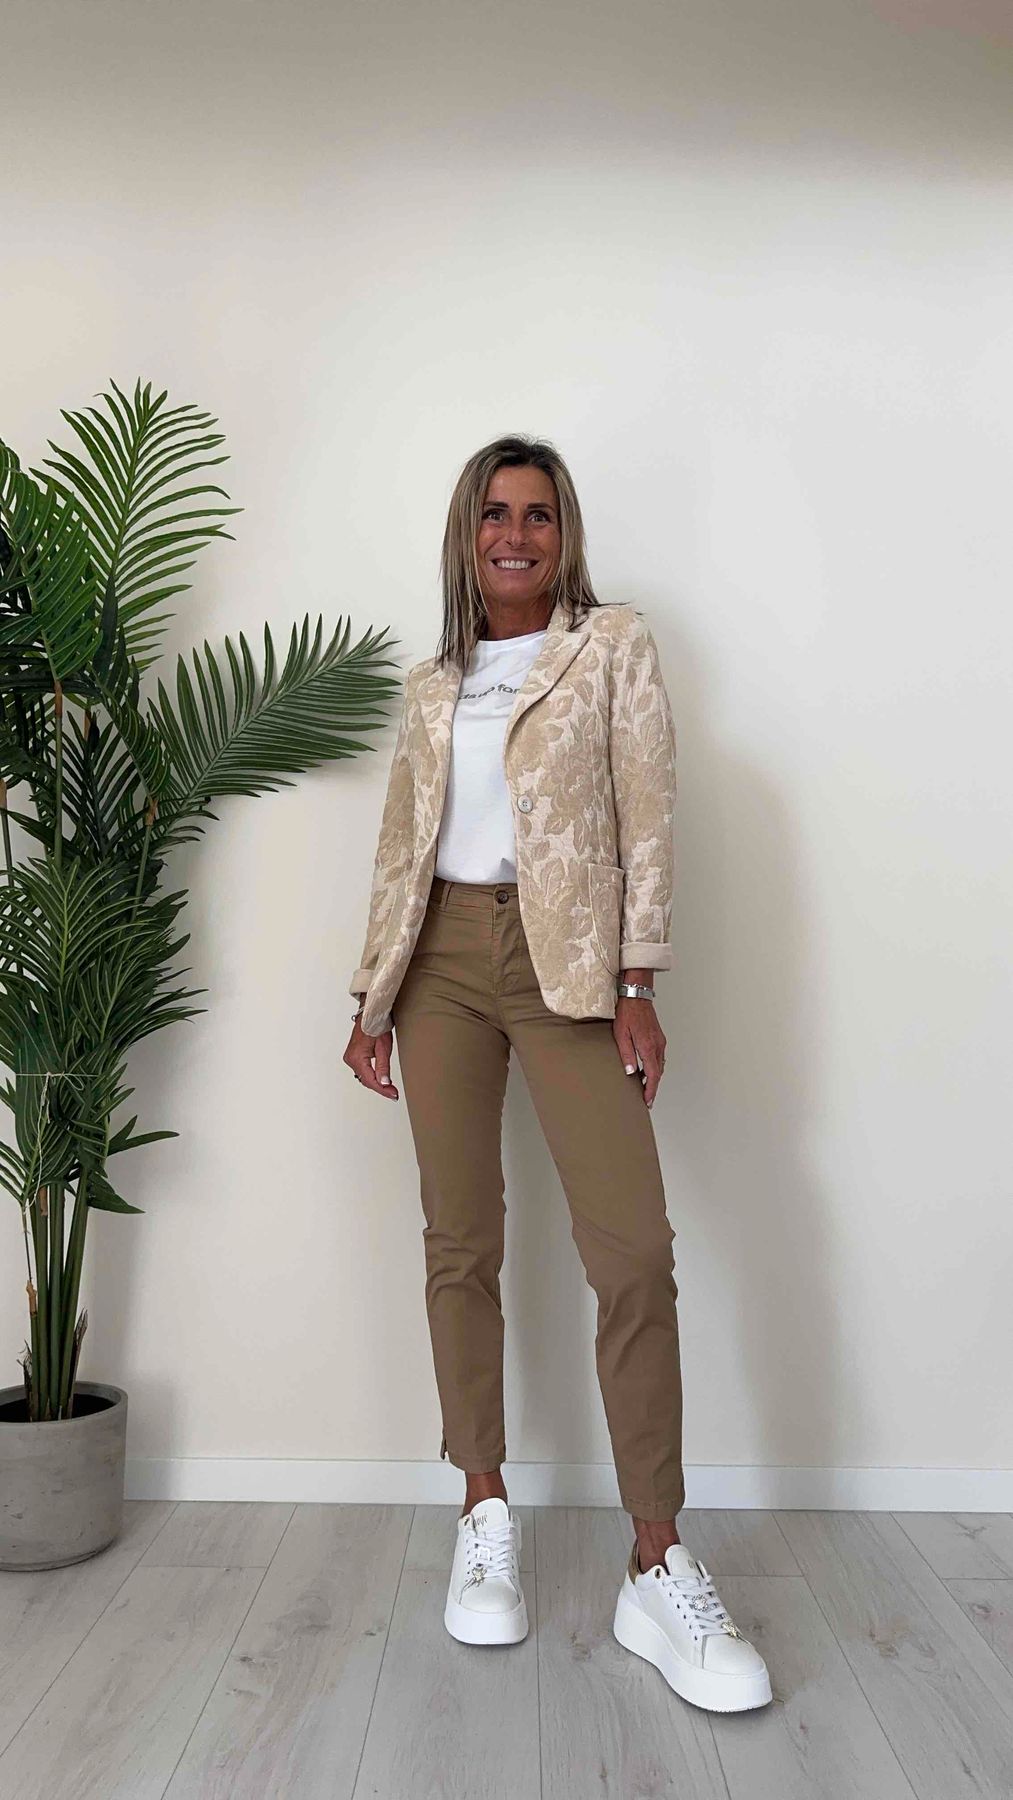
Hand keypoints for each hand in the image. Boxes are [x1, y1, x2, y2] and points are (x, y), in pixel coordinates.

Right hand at [343, 1016, 398, 1099]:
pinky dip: (371, 1076)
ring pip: (364, 1076)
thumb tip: (384, 1083)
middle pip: (366, 1080)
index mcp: (357, 1057)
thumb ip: (383, 1067)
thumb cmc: (376, 1025)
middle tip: (394, 1093)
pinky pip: (362, 1070)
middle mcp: (350, 1059)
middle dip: (381, 1087)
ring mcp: (350, 1057)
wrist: (371, 1013)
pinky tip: (380, 1079)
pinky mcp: (353, 1056)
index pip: (370, 1080)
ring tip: (389, 1089)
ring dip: (376, 1083)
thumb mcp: (384, 1047)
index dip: (383, 1090)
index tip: (393, 1095)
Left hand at [613, 987, 665, 1107]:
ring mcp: (660, 1041)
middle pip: (658, 1073)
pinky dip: (655, 1067)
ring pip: (660, 1065)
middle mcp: (657, 1046)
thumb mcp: (621, 1035)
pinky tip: (647, 1069)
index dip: (651, 1090)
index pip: (653, 1075)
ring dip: (654, 1078)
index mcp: (648, 1047)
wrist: (637, 996)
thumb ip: (626, 1054)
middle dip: (653, 1087)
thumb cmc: (627, 1013)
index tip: (648, 1100)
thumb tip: (630, 1072)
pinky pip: (659, 1057)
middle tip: (647, 1099)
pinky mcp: (659, 1038)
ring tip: (646, 1087)